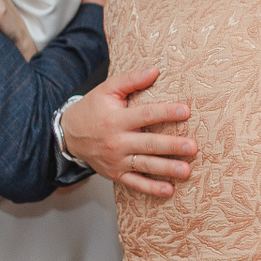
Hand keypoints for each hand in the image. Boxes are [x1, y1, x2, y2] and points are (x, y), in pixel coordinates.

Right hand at [61, 68, 196, 196]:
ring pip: (145, 165)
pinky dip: (151, 188)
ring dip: (166, 169)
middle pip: (148, 144)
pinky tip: (169, 190)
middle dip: (171, 146)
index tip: (186, 111)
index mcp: (116, 119)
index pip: (145, 115)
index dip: (166, 113)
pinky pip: (135, 183)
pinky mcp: (115, 174)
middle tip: (192, 147)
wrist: (68, 134)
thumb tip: (155, 70)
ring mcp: (116, 160)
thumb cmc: (92, 109)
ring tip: (186, 170)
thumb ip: (131, 80)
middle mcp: (116, 142)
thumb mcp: (107, 90)